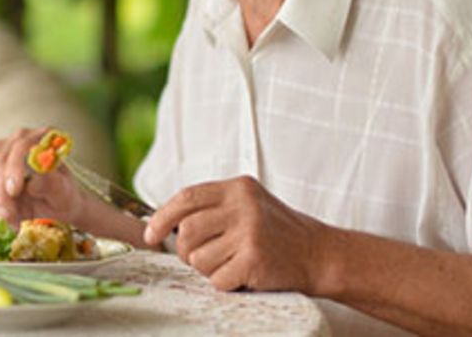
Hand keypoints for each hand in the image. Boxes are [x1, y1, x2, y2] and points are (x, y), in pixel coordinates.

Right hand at [0, 127, 83, 226]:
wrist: (52, 207)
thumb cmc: (61, 198)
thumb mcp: (63, 194)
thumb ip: (52, 185)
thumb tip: (33, 182)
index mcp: (42, 138)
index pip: (22, 145)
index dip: (14, 167)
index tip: (13, 191)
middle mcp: (17, 139)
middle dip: (0, 193)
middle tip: (9, 217)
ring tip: (10, 220)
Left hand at [144, 175, 332, 292]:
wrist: (320, 254)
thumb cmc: (277, 233)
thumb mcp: (248, 206)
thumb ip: (212, 209)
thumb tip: (161, 223)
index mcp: (238, 188)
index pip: (186, 197)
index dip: (162, 217)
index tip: (151, 234)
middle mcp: (243, 206)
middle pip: (187, 232)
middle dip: (187, 251)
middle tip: (206, 256)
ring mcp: (250, 232)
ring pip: (198, 259)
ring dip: (209, 269)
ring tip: (232, 263)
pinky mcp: (255, 259)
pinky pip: (217, 280)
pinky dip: (226, 283)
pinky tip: (245, 275)